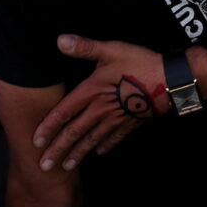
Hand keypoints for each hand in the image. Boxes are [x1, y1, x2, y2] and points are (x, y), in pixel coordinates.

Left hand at [32, 35, 168, 171]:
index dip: (48, 127)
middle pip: (74, 133)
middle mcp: (100, 109)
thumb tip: (60, 40)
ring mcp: (116, 119)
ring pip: (91, 140)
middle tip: (44, 166)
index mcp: (91, 92)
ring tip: (66, 166)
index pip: (63, 113)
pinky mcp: (131, 122)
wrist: (170, 81)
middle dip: (58, 150)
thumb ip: (85, 47)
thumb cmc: (140, 62)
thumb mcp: (111, 50)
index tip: (35, 142)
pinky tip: (99, 152)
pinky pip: (114, 138)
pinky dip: (105, 145)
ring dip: (77, 154)